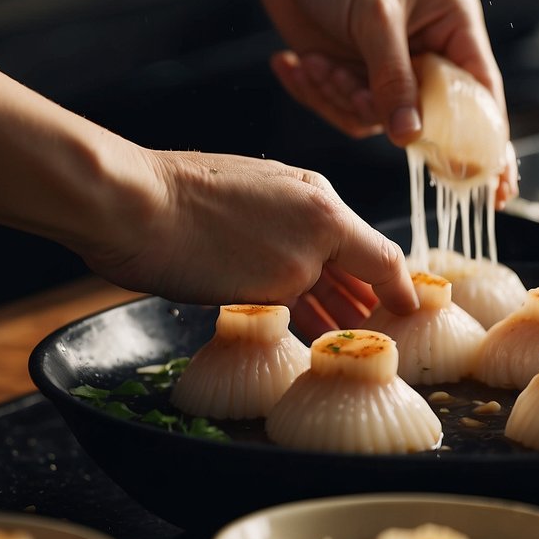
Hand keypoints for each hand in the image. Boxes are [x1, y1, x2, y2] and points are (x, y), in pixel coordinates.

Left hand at [76, 149, 417, 317]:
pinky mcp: (228, 218)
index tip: (413, 321)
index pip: (383, 256)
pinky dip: (294, 288)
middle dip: (368, 296)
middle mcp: (302, 201)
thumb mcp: (286, 270)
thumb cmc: (208, 238)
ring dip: (331, 295)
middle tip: (380, 337)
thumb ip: (327, 281)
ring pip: (313, 258)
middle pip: (351, 256)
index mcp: (326, 208)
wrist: (125, 206)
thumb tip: (329, 291)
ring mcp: (264, 206)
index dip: (401, 293)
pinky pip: (278, 258)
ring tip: (344, 333)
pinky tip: (291, 313)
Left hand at [256, 0, 517, 202]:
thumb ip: (394, 80)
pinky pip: (345, 112)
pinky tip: (295, 62)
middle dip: (386, 114)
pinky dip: (319, 95)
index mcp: (455, 28)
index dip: (492, 144)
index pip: (483, 97)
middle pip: (428, 118)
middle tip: (358, 97)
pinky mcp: (354, 76)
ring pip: (378, 121)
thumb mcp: (375, 16)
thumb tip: (409, 139)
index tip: (499, 190)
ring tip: (316, 60)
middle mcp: (429, 53)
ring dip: (341, 99)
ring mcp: (390, 68)